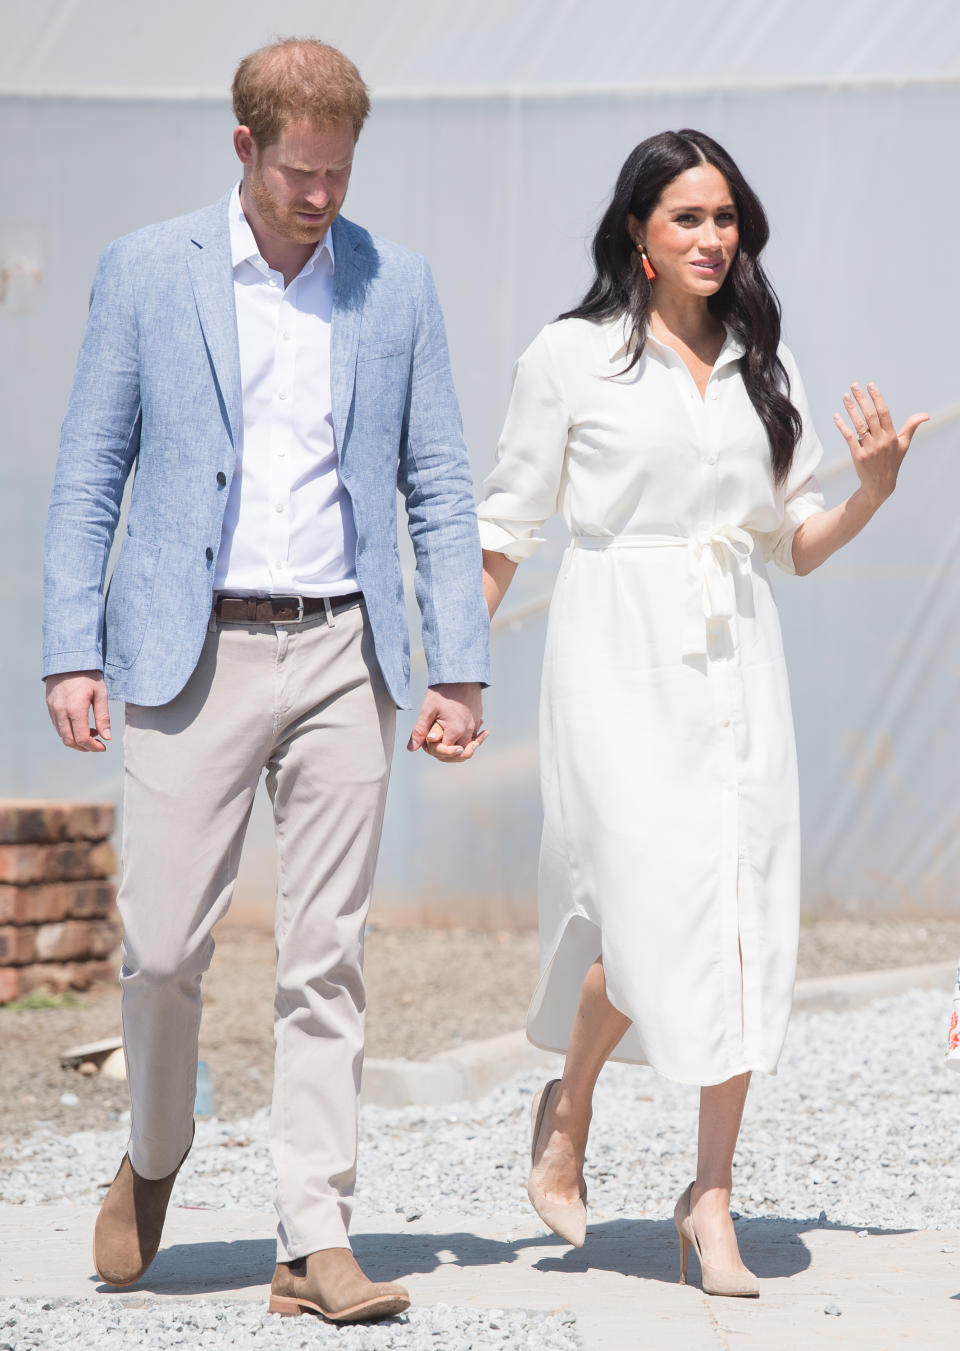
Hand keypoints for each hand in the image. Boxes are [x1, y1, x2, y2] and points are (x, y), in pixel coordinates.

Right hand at [45, 671, 110, 751]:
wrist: (68, 659)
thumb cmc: (88, 676)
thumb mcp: (100, 694)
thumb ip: (103, 717)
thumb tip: (107, 737)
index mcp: (75, 709)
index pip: (82, 738)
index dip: (93, 747)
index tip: (103, 747)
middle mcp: (61, 712)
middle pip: (69, 741)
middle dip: (84, 747)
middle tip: (97, 745)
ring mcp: (53, 709)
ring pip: (62, 735)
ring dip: (76, 740)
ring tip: (92, 733)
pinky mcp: (49, 706)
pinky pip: (57, 725)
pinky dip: (68, 731)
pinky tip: (80, 725)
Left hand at [407, 682, 487, 762]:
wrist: (462, 674)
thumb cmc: (444, 690)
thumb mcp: (428, 709)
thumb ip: (420, 730)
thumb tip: (411, 748)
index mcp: (456, 730)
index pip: (444, 752)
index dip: (433, 750)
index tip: (426, 741)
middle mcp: (469, 731)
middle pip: (459, 755)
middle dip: (445, 753)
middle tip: (434, 745)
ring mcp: (475, 726)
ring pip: (468, 747)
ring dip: (456, 748)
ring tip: (445, 744)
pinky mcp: (478, 720)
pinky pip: (473, 737)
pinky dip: (466, 740)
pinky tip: (457, 735)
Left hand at [834, 382, 928, 509]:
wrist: (880, 485)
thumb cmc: (892, 462)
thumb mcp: (904, 444)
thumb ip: (911, 427)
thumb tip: (925, 415)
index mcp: (892, 435)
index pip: (884, 412)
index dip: (877, 398)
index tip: (870, 385)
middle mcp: (881, 440)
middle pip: (870, 415)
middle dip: (862, 399)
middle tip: (853, 385)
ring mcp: (869, 448)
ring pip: (859, 425)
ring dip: (851, 409)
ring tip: (845, 396)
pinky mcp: (858, 455)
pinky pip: (849, 437)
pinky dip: (842, 426)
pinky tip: (836, 416)